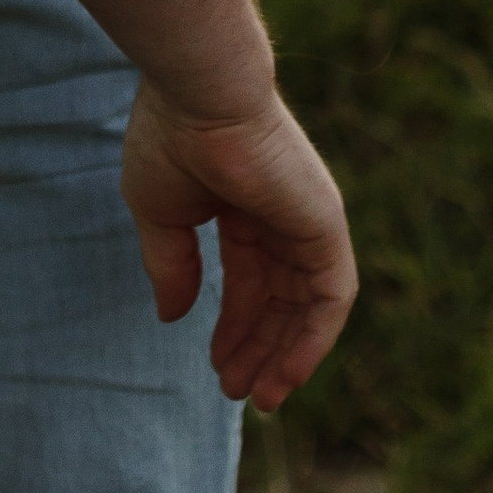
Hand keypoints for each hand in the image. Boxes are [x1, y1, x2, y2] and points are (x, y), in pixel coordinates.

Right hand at [121, 82, 358, 412]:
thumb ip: (171, 265)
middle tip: (236, 391)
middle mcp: (282, 213)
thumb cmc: (170, 140)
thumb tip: (173, 317)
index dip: (233, 324)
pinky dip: (314, 340)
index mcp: (242, 203)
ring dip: (285, 355)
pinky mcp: (325, 226)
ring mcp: (308, 219)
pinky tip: (286, 375)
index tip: (215, 364)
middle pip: (279, 297)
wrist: (199, 95)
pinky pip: (332, 298)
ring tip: (257, 397)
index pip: (248, 276)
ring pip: (307, 304)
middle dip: (259, 347)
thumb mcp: (160, 214)